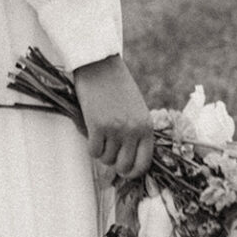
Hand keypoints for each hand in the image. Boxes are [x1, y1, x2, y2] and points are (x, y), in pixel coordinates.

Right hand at [73, 54, 153, 180]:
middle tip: (108, 151)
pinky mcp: (97, 125)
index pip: (143, 163)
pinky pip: (93, 151)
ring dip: (101, 151)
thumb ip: (136, 132)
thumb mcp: (136, 109)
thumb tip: (128, 158)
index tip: (124, 170)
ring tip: (99, 135)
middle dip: (114, 163)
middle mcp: (133, 131)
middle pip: (124, 167)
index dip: (132, 171)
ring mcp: (115, 129)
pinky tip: (91, 132)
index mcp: (146, 127)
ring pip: (106, 159)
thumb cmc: (117, 86)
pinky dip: (91, 145)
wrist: (100, 64)